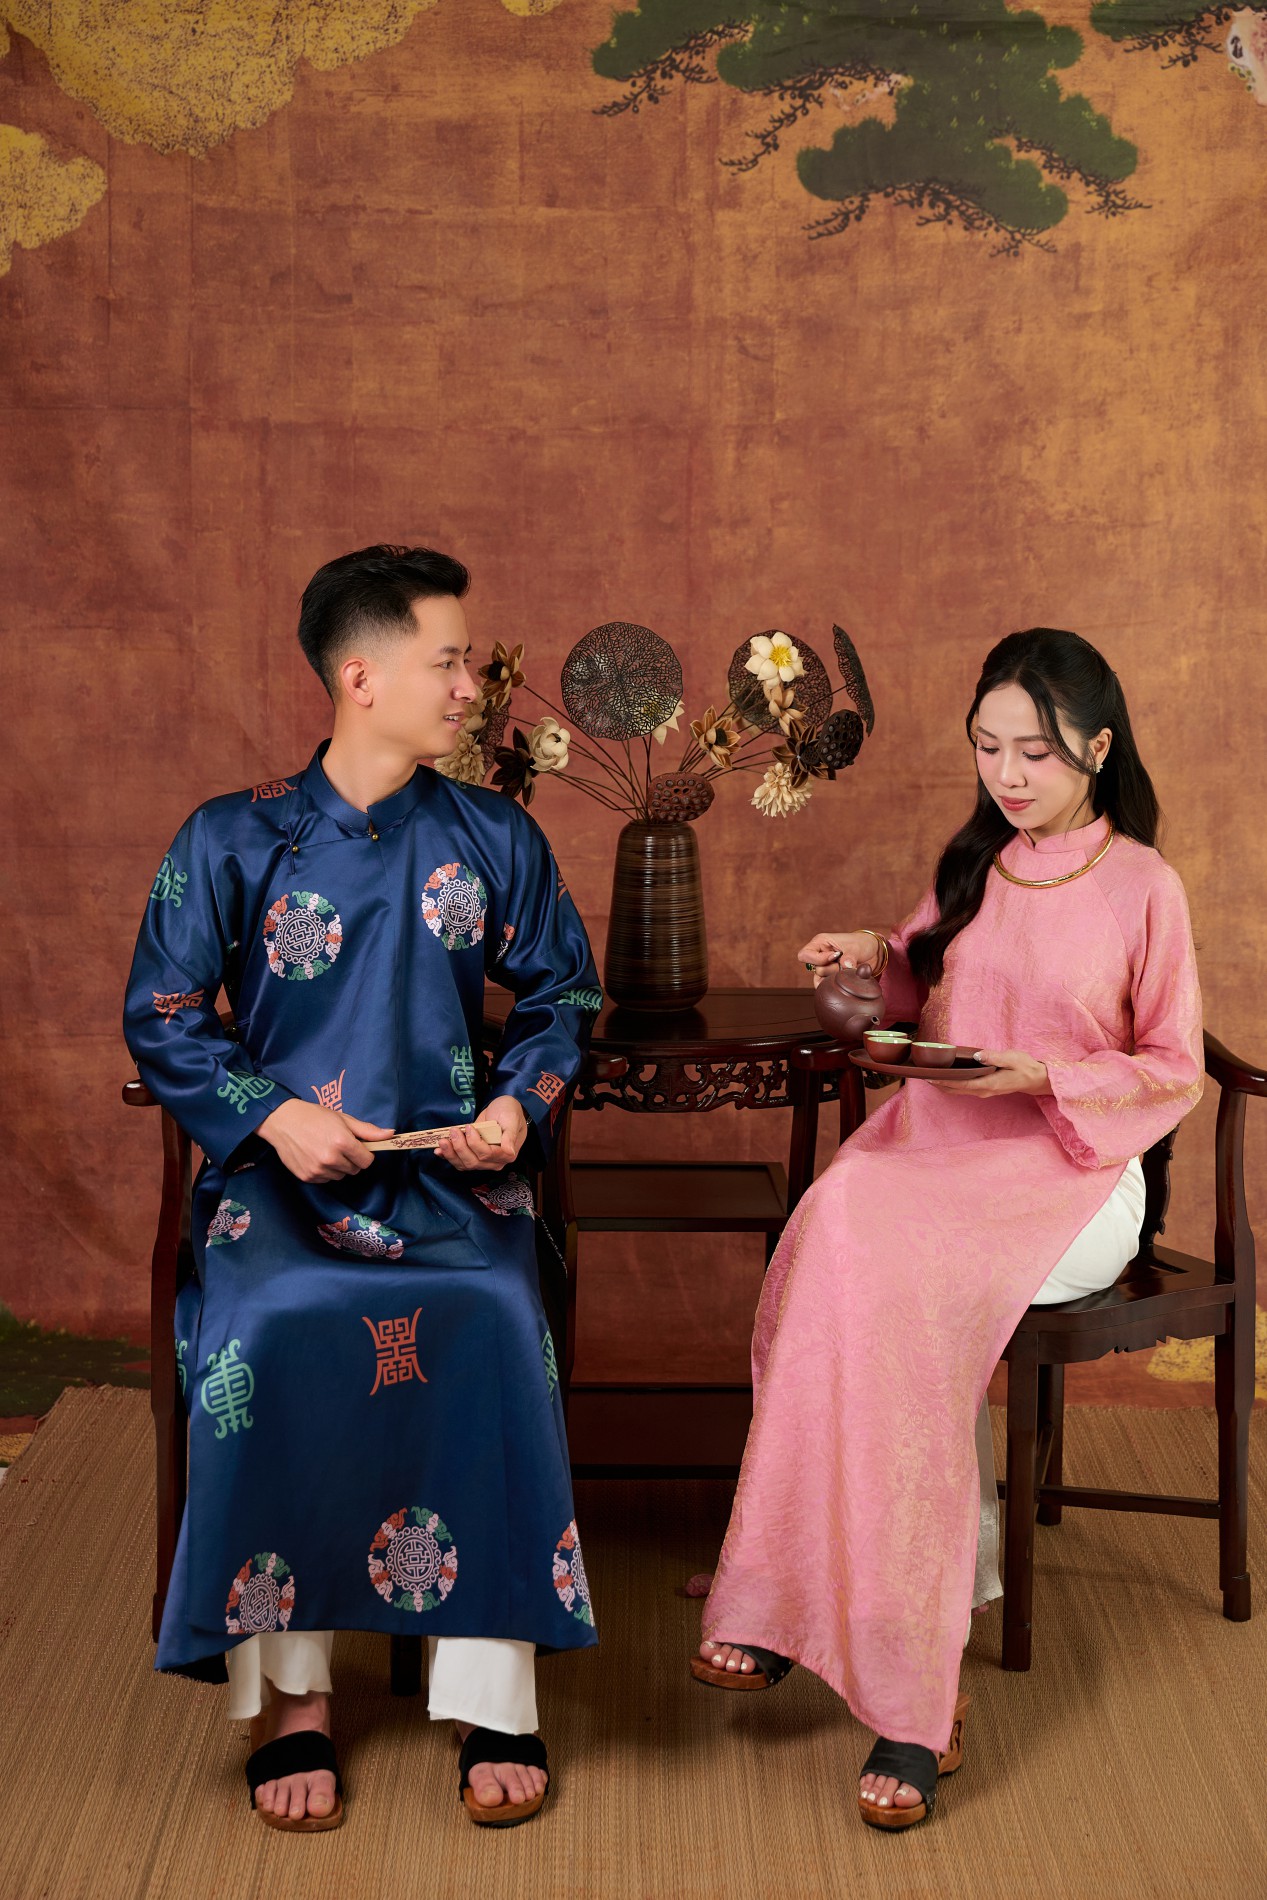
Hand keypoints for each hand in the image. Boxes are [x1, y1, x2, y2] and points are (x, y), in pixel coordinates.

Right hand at [257, 1099, 393, 1181]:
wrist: (282, 1121)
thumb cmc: (314, 1116)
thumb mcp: (343, 1119)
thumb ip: (367, 1130)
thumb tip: (391, 1134)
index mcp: (342, 1142)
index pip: (367, 1161)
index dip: (364, 1154)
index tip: (357, 1147)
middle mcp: (331, 1159)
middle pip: (354, 1170)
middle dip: (351, 1160)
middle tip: (338, 1145)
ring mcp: (318, 1170)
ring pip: (340, 1176)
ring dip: (338, 1166)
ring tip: (325, 1149)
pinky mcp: (307, 1177)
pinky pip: (326, 1179)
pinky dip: (324, 1171)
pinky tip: (315, 1156)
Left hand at [436, 1094, 526, 1170]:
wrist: (503, 1109)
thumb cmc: (509, 1112)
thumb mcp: (511, 1119)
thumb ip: (509, 1135)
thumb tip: (509, 1152)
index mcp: (506, 1154)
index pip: (487, 1154)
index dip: (475, 1143)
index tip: (469, 1127)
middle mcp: (495, 1161)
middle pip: (473, 1162)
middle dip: (460, 1147)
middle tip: (453, 1131)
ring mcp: (483, 1161)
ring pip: (465, 1164)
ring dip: (451, 1154)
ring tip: (443, 1141)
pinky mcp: (473, 1156)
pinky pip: (459, 1161)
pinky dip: (448, 1157)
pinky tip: (438, 1151)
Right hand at [797, 930, 884, 986]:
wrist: (872, 952)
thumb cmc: (861, 944)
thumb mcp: (856, 947)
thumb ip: (849, 957)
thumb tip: (845, 966)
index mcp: (820, 942)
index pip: (804, 955)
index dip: (818, 959)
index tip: (834, 956)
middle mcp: (819, 955)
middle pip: (816, 969)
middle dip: (832, 969)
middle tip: (845, 963)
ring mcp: (825, 966)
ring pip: (821, 979)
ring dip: (836, 976)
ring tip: (847, 970)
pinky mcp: (830, 976)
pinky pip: (825, 985)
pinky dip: (834, 984)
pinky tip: (844, 979)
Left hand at [928, 1049, 1049, 1096]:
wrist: (1036, 1079)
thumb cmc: (1024, 1066)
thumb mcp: (1011, 1058)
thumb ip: (994, 1057)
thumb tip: (977, 1055)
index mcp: (988, 1083)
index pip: (961, 1084)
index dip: (944, 1081)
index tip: (930, 1077)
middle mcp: (983, 1090)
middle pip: (956, 1089)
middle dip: (939, 1084)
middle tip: (923, 1076)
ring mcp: (984, 1091)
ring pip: (959, 1090)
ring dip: (945, 1085)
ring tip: (930, 1076)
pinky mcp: (985, 1088)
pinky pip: (965, 1088)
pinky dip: (953, 1084)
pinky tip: (946, 1077)